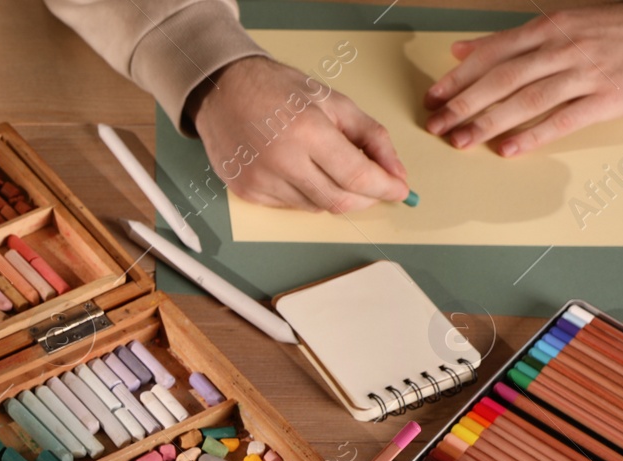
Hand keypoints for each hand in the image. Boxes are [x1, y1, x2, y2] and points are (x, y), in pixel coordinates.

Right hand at [193, 56, 409, 212]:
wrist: (222, 91)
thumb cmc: (277, 90)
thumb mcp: (334, 101)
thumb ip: (371, 136)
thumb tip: (395, 171)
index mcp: (308, 131)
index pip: (357, 176)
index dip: (385, 188)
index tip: (400, 190)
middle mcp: (282, 161)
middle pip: (339, 201)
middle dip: (366, 198)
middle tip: (376, 186)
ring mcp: (261, 181)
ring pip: (316, 207)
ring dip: (335, 194)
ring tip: (331, 168)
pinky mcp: (248, 192)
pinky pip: (291, 206)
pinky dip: (307, 194)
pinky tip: (301, 171)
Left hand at [424, 4, 622, 155]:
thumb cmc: (609, 32)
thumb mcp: (560, 23)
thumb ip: (509, 39)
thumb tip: (460, 51)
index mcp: (549, 28)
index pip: (493, 53)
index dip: (459, 77)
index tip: (433, 97)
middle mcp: (563, 48)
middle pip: (504, 79)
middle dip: (464, 103)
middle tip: (437, 125)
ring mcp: (585, 73)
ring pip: (527, 101)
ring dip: (489, 123)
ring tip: (461, 141)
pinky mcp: (606, 99)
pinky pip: (562, 120)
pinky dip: (532, 136)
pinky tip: (507, 149)